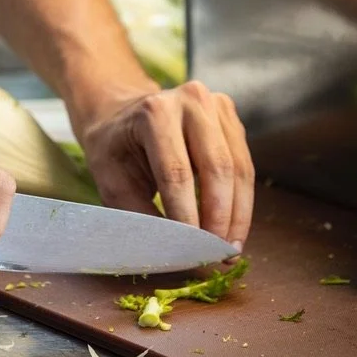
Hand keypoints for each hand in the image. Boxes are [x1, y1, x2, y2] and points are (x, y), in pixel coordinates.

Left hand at [78, 82, 253, 250]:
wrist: (121, 112)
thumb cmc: (114, 148)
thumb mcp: (111, 181)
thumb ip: (141, 214)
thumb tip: (175, 250)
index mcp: (154, 112)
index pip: (177, 172)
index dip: (188, 216)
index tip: (192, 252)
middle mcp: (190, 100)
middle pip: (216, 168)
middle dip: (220, 218)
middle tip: (218, 255)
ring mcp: (216, 105)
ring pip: (238, 168)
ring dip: (238, 214)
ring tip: (230, 249)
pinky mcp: (230, 118)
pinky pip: (244, 165)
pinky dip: (241, 201)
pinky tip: (233, 228)